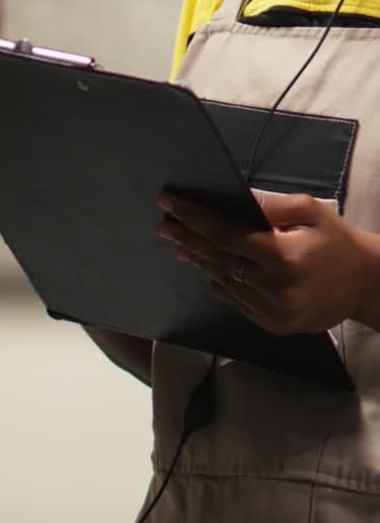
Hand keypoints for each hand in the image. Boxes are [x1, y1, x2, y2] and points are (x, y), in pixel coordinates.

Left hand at [158, 188, 378, 334]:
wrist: (366, 284)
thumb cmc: (337, 241)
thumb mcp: (309, 210)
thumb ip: (270, 205)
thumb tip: (234, 197)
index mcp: (281, 256)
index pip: (224, 233)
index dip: (193, 216)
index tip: (169, 202)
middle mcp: (273, 288)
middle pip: (216, 259)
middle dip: (187, 238)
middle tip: (164, 224)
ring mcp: (272, 312)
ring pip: (222, 282)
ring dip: (199, 260)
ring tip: (179, 243)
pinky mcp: (273, 325)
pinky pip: (235, 301)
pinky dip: (218, 281)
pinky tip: (206, 267)